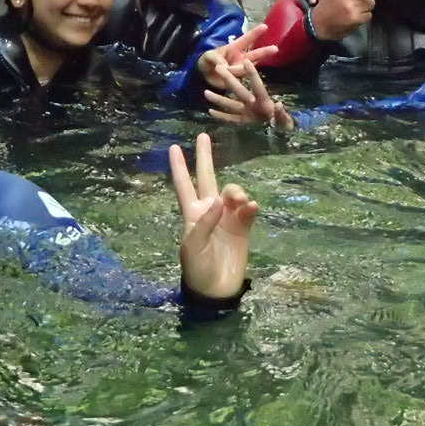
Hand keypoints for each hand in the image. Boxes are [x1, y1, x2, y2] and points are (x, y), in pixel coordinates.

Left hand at [172, 131, 258, 299]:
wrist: (215, 289)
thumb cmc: (197, 267)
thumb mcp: (193, 246)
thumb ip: (206, 221)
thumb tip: (220, 200)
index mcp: (192, 213)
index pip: (184, 185)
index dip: (179, 167)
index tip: (173, 147)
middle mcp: (210, 210)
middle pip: (207, 178)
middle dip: (205, 157)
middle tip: (203, 136)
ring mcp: (228, 218)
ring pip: (232, 192)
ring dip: (236, 190)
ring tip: (240, 200)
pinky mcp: (243, 228)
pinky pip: (248, 210)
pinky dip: (250, 206)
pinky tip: (250, 208)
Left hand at [194, 24, 279, 85]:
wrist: (204, 76)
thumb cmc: (207, 61)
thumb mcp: (208, 56)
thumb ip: (216, 58)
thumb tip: (225, 67)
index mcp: (234, 48)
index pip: (246, 39)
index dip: (255, 33)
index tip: (265, 26)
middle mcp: (240, 58)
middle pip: (255, 55)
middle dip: (265, 52)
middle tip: (275, 49)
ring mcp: (241, 70)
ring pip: (250, 69)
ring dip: (249, 70)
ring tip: (232, 70)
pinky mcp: (238, 80)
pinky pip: (242, 80)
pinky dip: (241, 81)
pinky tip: (240, 81)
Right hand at [205, 53, 293, 128]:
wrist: (284, 137)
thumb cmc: (286, 127)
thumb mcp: (286, 122)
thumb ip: (282, 114)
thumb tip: (278, 104)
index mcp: (264, 102)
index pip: (257, 85)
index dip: (252, 74)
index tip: (246, 61)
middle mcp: (253, 104)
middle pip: (239, 90)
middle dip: (229, 80)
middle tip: (218, 68)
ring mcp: (247, 113)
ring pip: (230, 104)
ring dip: (219, 99)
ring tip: (206, 92)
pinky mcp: (244, 123)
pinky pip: (230, 119)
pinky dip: (221, 116)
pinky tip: (211, 112)